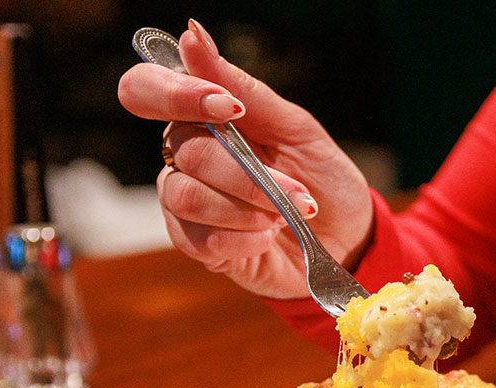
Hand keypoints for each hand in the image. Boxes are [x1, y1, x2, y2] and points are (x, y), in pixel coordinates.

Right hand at [116, 20, 374, 297]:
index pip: (148, 89)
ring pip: (188, 195)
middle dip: (249, 174)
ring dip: (248, 206)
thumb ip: (244, 88)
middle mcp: (184, 154)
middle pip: (187, 151)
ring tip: (284, 214)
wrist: (346, 236)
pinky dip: (245, 238)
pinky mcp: (196, 244)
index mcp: (201, 116)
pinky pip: (200, 239)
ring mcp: (185, 200)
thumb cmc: (320, 177)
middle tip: (297, 191)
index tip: (228, 107)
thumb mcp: (295, 127)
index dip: (176, 94)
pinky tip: (268, 235)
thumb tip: (193, 35)